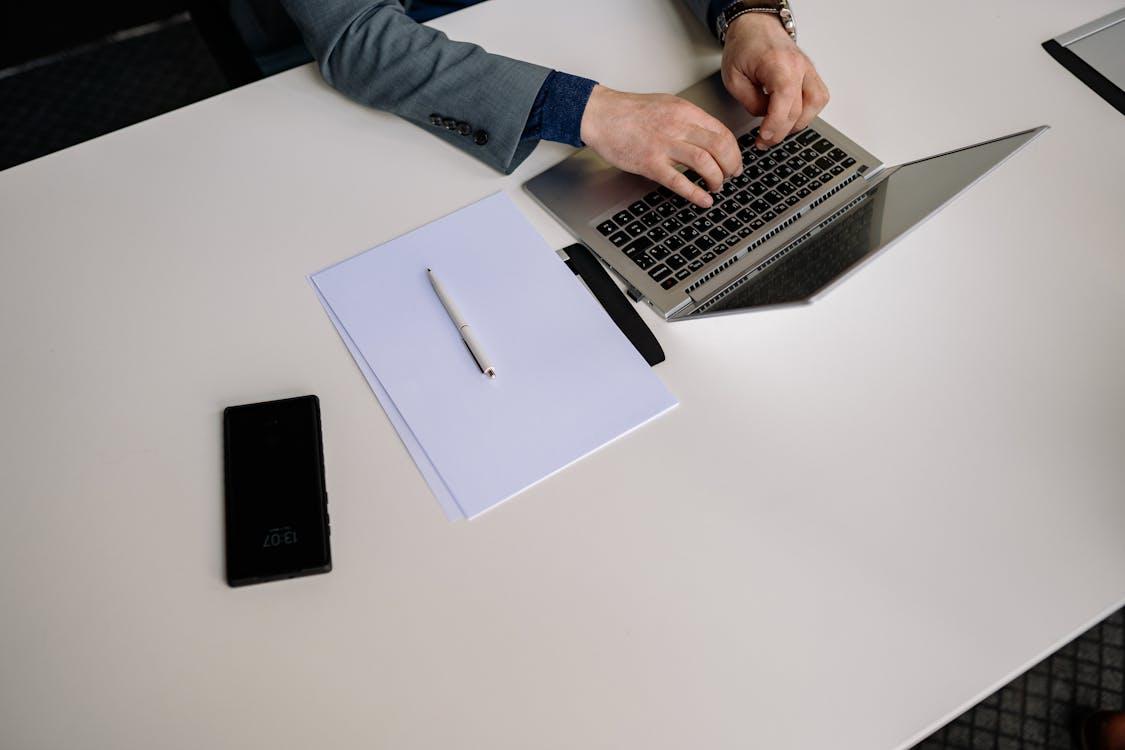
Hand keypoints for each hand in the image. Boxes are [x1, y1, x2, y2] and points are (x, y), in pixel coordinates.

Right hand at [579, 85, 741, 208]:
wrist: (600, 115)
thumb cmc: (629, 112)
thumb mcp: (667, 105)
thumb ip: (688, 120)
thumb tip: (708, 137)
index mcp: (684, 111)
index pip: (722, 132)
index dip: (734, 151)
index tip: (734, 161)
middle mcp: (678, 126)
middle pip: (720, 147)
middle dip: (731, 166)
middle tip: (731, 176)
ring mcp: (664, 145)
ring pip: (704, 163)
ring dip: (716, 179)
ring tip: (716, 186)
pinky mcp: (649, 163)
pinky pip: (679, 181)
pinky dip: (696, 194)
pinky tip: (703, 200)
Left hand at [721, 13, 829, 148]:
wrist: (756, 27)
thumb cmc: (744, 47)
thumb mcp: (733, 78)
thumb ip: (750, 102)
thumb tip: (765, 119)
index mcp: (778, 64)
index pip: (785, 101)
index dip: (775, 125)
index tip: (763, 138)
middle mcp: (799, 66)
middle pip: (800, 108)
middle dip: (781, 131)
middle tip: (764, 141)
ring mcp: (808, 69)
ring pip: (817, 104)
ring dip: (798, 123)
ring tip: (779, 130)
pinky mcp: (811, 73)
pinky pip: (819, 98)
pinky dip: (808, 112)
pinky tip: (791, 118)